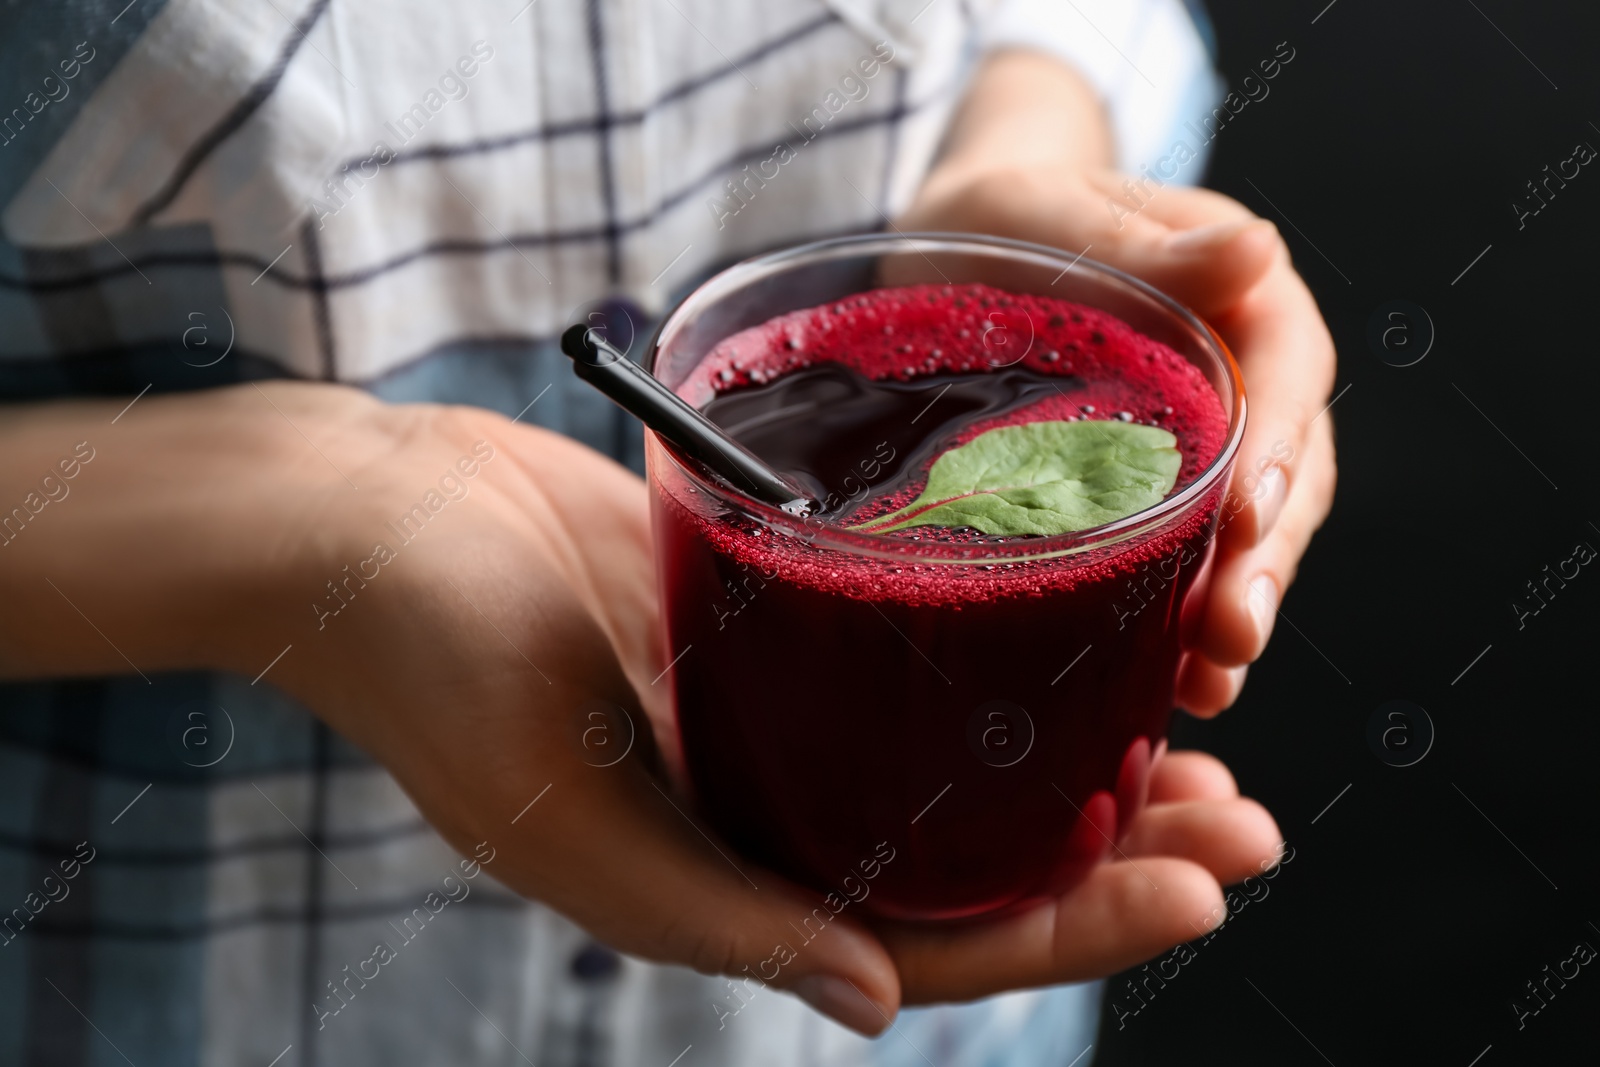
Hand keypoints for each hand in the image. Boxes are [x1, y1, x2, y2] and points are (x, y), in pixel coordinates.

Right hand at [238, 388, 1284, 1034]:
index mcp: (726, 883)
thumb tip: (874, 1005)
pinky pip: (902, 652)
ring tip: (1200, 733)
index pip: (932, 937)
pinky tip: (1073, 629)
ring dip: (1073, 755)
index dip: (1076, 926)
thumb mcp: (564, 821)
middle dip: (1116, 849)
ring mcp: (769, 710)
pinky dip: (993, 655)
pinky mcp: (761, 616)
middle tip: (1248, 818)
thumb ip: (715, 921)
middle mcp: (764, 806)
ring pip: (952, 756)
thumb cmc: (435, 666)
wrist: (364, 523)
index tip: (1206, 881)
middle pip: (970, 854)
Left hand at [897, 163, 1337, 715]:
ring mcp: (1201, 442)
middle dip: (1263, 558)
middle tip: (1232, 636)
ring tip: (1210, 682)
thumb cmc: (1010, 214)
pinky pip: (1186, 555)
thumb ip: (1146, 242)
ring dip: (1232, 605)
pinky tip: (1168, 681)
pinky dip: (1179, 618)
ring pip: (1245, 531)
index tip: (1248, 513)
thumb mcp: (1059, 209)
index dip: (1278, 447)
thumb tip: (1253, 249)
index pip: (1289, 373)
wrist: (956, 242)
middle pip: (1284, 473)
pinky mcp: (1149, 491)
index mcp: (1239, 297)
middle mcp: (1239, 377)